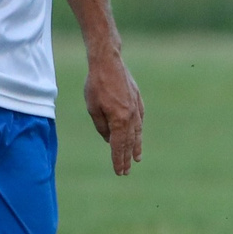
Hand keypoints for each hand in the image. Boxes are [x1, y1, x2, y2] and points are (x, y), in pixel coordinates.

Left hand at [84, 51, 143, 174]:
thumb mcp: (93, 108)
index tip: (119, 171)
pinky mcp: (138, 100)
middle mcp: (131, 117)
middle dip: (127, 158)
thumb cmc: (96, 85)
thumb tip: (108, 139)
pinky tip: (138, 135)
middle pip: (129, 142)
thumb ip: (101, 126)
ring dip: (136, 146)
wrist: (108, 62)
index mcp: (119, 120)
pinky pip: (139, 120)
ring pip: (137, 132)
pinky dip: (138, 130)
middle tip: (126, 171)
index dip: (118, 160)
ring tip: (137, 158)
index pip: (118, 146)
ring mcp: (136, 108)